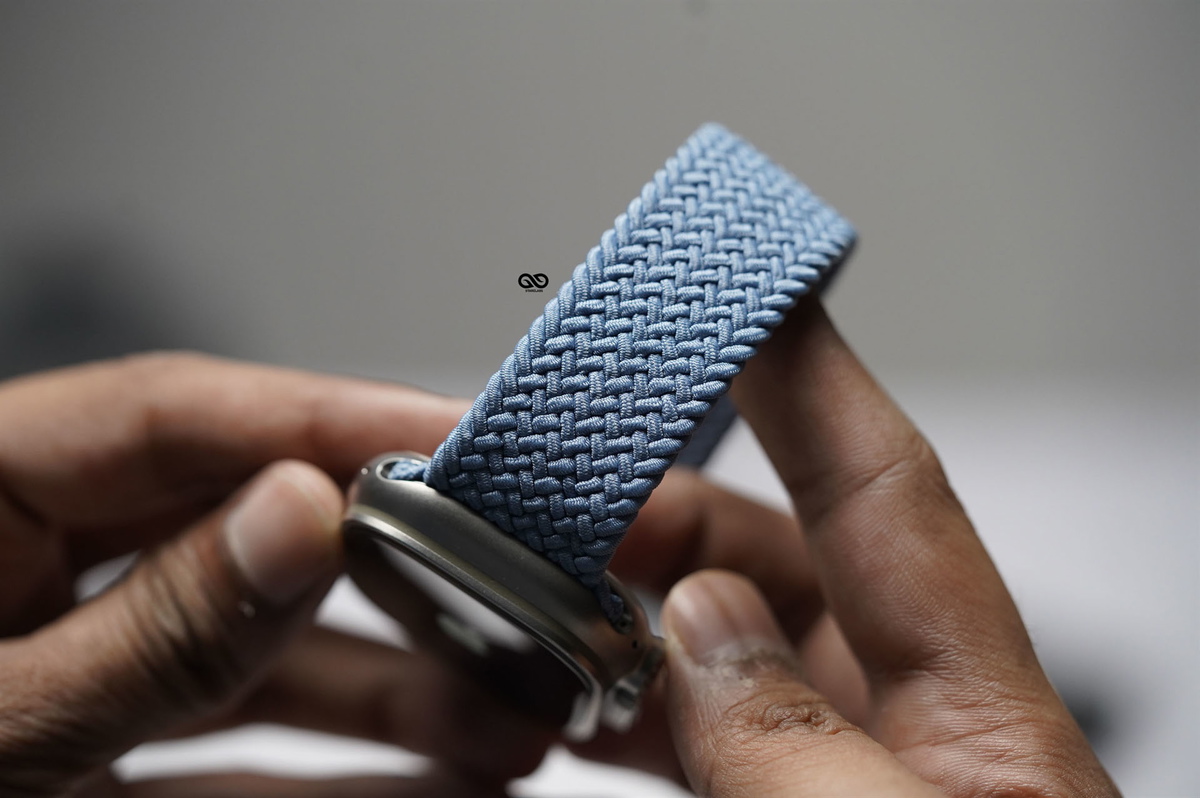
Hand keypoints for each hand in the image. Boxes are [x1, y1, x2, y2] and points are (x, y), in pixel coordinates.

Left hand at [0, 353, 549, 797]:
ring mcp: (74, 682)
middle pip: (245, 533)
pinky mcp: (104, 773)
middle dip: (393, 567)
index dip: (325, 416)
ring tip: (509, 719)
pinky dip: (345, 779)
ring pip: (265, 659)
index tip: (459, 436)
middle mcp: (29, 582)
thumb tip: (298, 515)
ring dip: (396, 692)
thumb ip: (151, 630)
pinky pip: (243, 764)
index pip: (171, 418)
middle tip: (514, 574)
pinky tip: (443, 786)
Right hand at [577, 300, 1119, 795]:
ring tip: (520, 591)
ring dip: (612, 613)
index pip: (888, 494)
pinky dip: (614, 708)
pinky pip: (687, 736)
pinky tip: (552, 703)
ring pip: (712, 652)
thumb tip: (703, 632)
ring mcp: (839, 776)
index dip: (810, 377)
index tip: (739, 286)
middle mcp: (908, 734)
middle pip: (772, 560)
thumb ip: (797, 747)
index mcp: (982, 724)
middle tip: (554, 484)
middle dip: (655, 507)